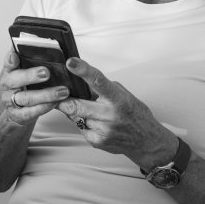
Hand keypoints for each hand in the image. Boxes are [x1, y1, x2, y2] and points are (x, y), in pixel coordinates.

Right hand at [0, 50, 70, 125]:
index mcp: (9, 71)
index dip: (10, 59)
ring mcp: (11, 101)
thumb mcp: (22, 72)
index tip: (15, 54)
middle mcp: (8, 86)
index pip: (8, 62)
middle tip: (46, 72)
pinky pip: (31, 112)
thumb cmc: (22, 88)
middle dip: (30, 76)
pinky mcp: (18, 115)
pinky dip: (44, 108)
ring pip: (26, 97)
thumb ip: (27, 58)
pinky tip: (55, 103)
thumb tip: (37, 38)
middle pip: (15, 80)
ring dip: (45, 94)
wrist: (11, 113)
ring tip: (62, 91)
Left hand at [55, 57, 177, 169]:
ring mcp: (103, 130)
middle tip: (57, 93)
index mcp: (118, 99)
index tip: (71, 62)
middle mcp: (109, 115)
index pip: (98, 81)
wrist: (147, 141)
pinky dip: (83, 123)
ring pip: (76, 117)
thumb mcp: (123, 95)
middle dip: (63, 99)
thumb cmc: (135, 114)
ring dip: (76, 112)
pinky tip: (96, 123)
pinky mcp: (98, 141)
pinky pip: (81, 128)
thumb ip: (103, 88)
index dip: (83, 71)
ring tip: (90, 111)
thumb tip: (81, 82)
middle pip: (76, 105)